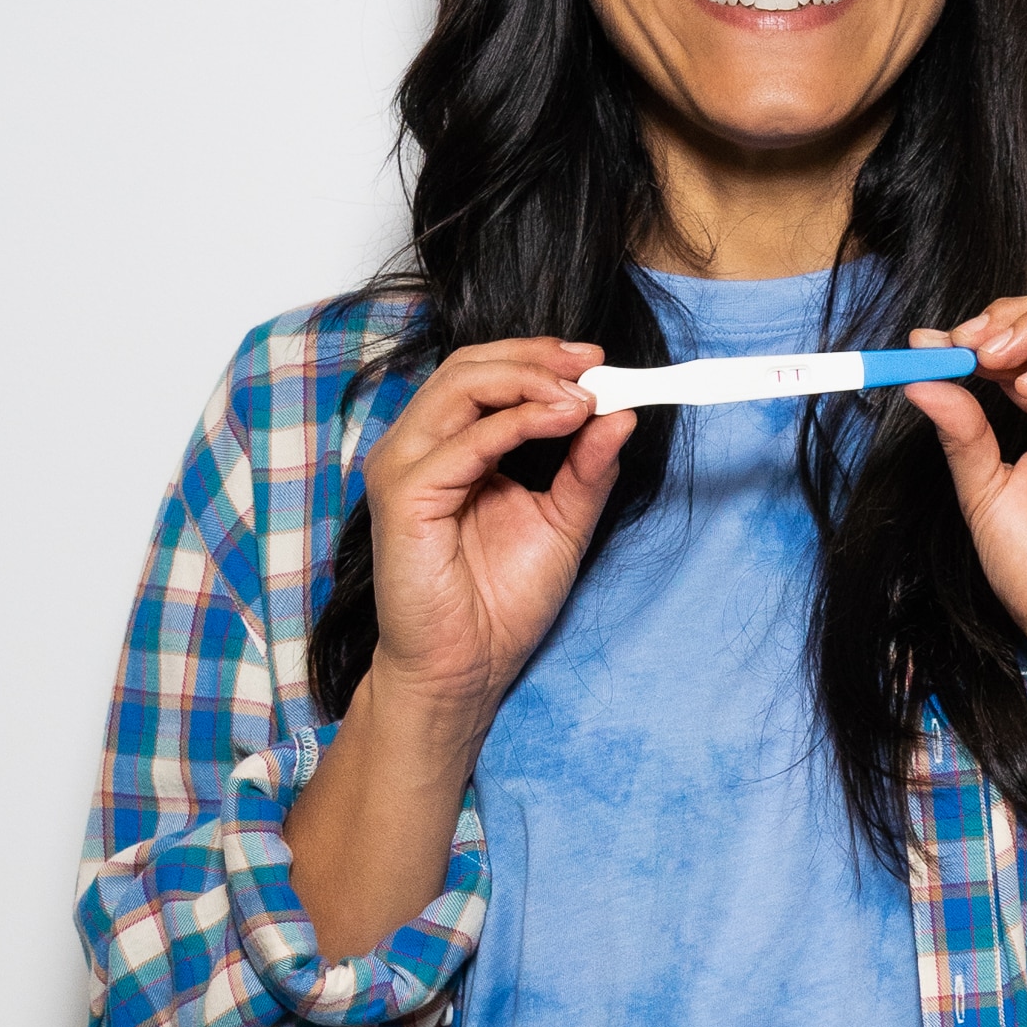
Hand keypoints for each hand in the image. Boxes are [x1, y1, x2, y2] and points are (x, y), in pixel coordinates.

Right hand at [356, 339, 633, 756]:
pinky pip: (464, 442)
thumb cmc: (501, 602)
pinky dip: (517, 423)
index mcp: (450, 448)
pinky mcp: (404, 497)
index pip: (485, 374)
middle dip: (536, 357)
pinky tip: (562, 420)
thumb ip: (587, 468)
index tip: (599, 360)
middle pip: (468, 367)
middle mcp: (419, 449)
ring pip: (460, 387)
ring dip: (530, 381)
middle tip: (593, 364)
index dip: (540, 358)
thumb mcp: (563, 522)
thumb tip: (622, 413)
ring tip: (583, 396)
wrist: (467, 669)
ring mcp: (405, 468)